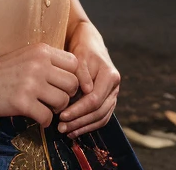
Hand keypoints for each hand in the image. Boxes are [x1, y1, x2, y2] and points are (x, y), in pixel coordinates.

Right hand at [0, 43, 78, 128]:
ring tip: (46, 108)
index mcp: (41, 50)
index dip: (73, 77)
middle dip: (67, 95)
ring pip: (63, 101)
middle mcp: (39, 64)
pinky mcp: (22, 102)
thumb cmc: (3, 70)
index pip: (75, 63)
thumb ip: (48, 61)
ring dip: (57, 109)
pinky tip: (37, 117)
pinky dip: (45, 121)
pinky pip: (47, 117)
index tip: (63, 86)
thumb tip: (74, 74)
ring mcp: (31, 83)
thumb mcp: (27, 55)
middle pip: (73, 84)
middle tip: (55, 100)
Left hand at [56, 21, 120, 138]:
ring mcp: (112, 95)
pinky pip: (100, 118)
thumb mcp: (80, 56)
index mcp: (110, 76)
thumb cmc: (82, 49)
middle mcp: (114, 87)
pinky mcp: (107, 100)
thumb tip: (87, 91)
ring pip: (100, 118)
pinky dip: (88, 126)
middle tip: (61, 127)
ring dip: (83, 127)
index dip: (78, 110)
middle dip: (79, 122)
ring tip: (66, 131)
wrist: (89, 43)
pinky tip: (74, 130)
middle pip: (98, 112)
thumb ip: (82, 73)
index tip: (61, 116)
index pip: (94, 100)